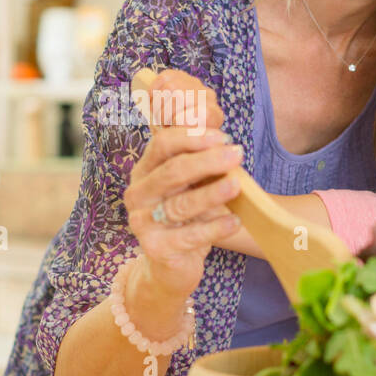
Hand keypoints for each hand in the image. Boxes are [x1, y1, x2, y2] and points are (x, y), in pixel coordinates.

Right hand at [123, 69, 241, 298]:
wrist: (170, 267)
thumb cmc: (186, 215)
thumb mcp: (190, 182)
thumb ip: (198, 153)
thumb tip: (211, 108)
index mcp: (146, 170)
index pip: (163, 144)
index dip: (192, 137)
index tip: (222, 134)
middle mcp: (139, 193)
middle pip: (172, 171)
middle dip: (206, 161)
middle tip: (236, 154)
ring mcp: (143, 222)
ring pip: (180, 204)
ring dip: (211, 193)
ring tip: (236, 186)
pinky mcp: (156, 249)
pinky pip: (189, 236)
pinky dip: (214, 227)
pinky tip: (235, 221)